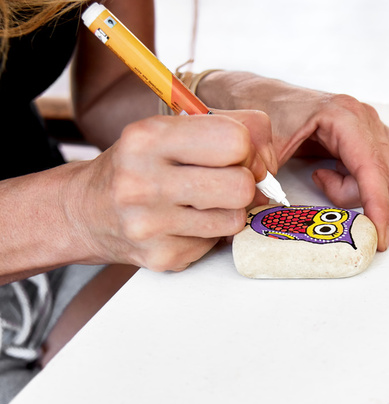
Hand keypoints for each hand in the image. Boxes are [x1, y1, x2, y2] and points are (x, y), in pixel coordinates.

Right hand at [69, 110, 272, 270]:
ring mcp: (150, 225)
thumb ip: (234, 130)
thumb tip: (269, 168)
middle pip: (241, 185)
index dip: (245, 148)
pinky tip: (184, 223)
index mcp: (147, 137)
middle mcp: (142, 181)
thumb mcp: (175, 129)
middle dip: (242, 182)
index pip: (235, 139)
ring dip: (229, 210)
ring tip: (200, 202)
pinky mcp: (162, 257)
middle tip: (222, 181)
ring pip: (236, 219)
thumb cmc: (142, 165)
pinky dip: (210, 233)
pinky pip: (218, 244)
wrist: (86, 212)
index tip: (232, 154)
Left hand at [197, 72, 388, 250]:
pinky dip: (378, 177)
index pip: (373, 169)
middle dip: (353, 194)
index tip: (378, 237)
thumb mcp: (260, 147)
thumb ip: (268, 177)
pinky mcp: (374, 133)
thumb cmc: (263, 115)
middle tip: (319, 182)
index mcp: (343, 116)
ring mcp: (372, 124)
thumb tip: (273, 208)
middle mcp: (364, 117)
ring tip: (331, 175)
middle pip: (386, 176)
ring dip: (366, 185)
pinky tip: (347, 171)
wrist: (259, 96)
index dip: (377, 207)